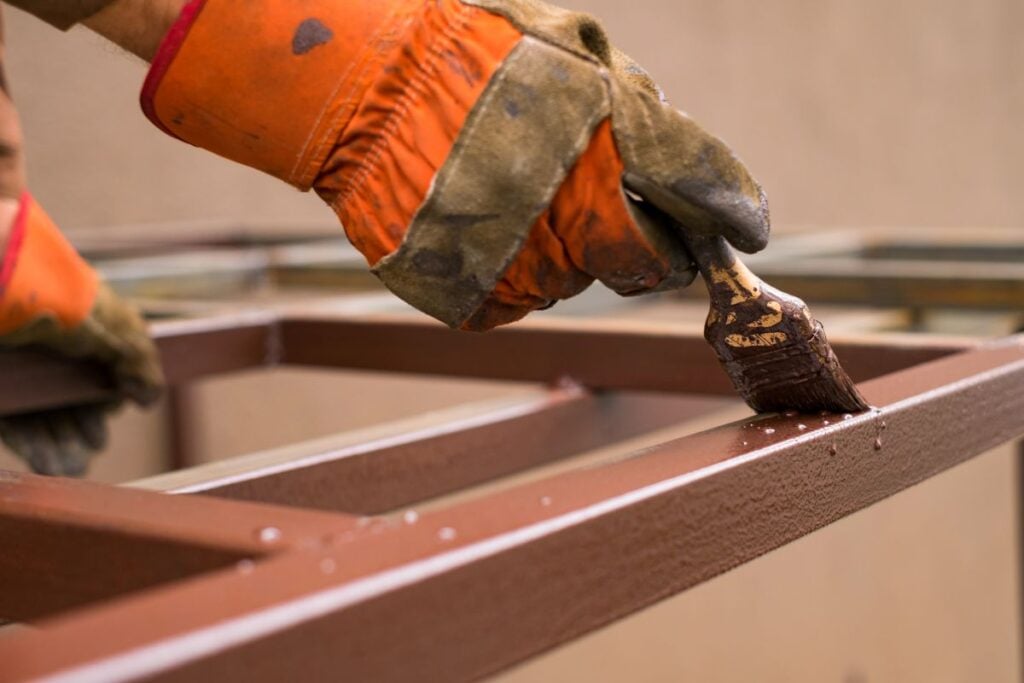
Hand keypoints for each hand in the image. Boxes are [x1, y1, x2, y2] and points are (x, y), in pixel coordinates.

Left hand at [0, 193, 162, 475]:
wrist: (1, 287)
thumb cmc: (58, 302)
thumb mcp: (113, 328)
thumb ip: (137, 360)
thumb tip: (149, 397)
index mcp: (77, 320)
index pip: (100, 362)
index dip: (112, 390)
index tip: (117, 407)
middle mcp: (45, 344)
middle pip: (71, 393)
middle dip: (86, 423)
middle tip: (94, 440)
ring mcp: (18, 367)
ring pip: (42, 412)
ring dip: (63, 442)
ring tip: (74, 465)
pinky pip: (16, 422)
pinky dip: (35, 446)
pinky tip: (55, 465)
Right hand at [140, 0, 768, 329]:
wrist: (360, 95)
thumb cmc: (470, 57)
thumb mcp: (574, 53)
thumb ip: (647, 116)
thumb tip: (703, 178)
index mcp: (614, 146)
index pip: (706, 197)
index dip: (729, 213)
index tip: (743, 228)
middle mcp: (579, 221)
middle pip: (649, 264)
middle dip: (640, 238)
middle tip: (598, 201)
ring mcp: (525, 270)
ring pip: (576, 279)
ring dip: (561, 245)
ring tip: (505, 188)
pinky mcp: (480, 303)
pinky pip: (521, 295)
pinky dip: (510, 265)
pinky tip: (478, 217)